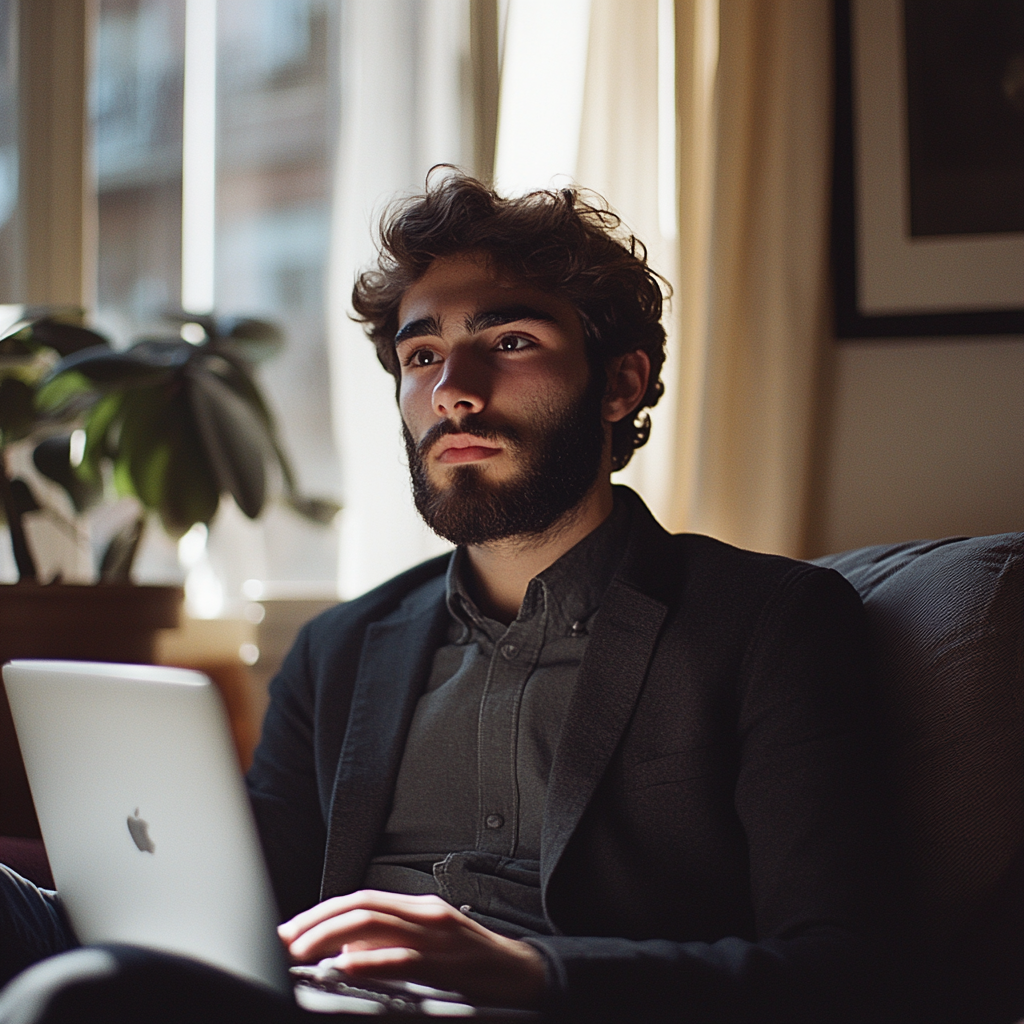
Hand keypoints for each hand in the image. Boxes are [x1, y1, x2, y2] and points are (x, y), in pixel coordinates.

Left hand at [278, 890, 545, 1007]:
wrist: (523, 974)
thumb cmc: (474, 963)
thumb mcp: (430, 945)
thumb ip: (392, 943)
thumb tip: (345, 952)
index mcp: (418, 908)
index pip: (361, 900)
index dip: (323, 911)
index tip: (292, 929)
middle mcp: (425, 914)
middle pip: (362, 906)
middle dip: (318, 921)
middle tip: (287, 939)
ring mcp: (437, 936)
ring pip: (376, 926)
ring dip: (332, 937)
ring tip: (303, 951)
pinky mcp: (447, 963)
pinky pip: (405, 958)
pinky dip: (373, 961)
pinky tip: (348, 966)